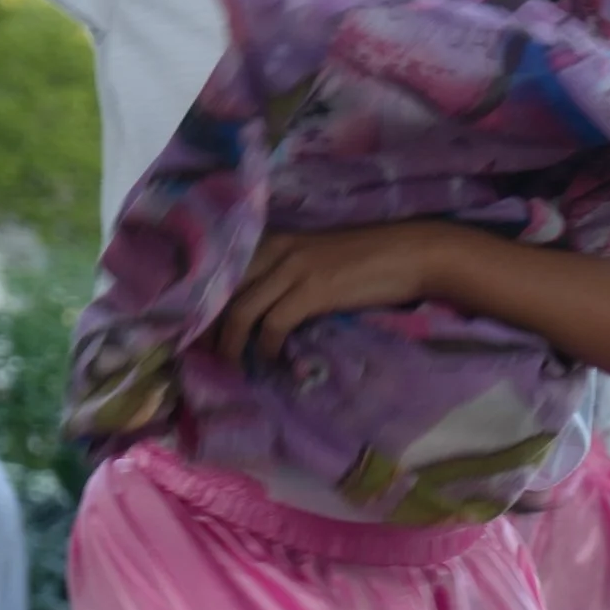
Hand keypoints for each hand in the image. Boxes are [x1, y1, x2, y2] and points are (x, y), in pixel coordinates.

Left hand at [212, 222, 464, 362]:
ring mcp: (293, 268)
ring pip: (240, 310)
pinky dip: (266, 347)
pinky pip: (273, 324)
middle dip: (209, 328)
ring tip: (233, 367)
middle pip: (222, 292)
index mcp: (275, 241)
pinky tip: (272, 360)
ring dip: (231, 345)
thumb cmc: (369, 261)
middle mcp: (276, 250)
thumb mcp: (317, 261)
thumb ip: (286, 277)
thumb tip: (259, 313)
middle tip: (207, 356)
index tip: (198, 330)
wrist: (412, 253)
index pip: (223, 271)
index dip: (205, 303)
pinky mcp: (313, 289)